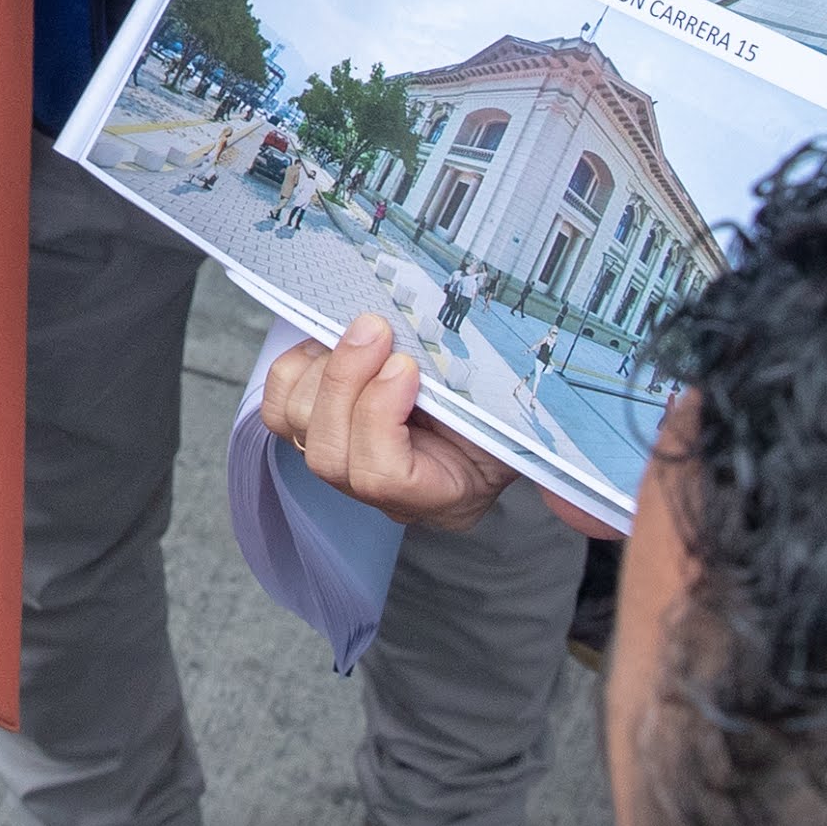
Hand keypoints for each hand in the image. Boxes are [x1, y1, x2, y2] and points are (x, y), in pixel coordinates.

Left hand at [259, 315, 514, 530]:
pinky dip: (296, 370)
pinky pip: (280, 410)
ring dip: (323, 370)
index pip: (383, 479)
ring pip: (298, 431)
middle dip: (345, 382)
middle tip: (375, 330)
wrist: (501, 394)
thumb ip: (513, 423)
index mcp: (445, 496)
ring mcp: (350, 464)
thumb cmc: (512, 403)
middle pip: (330, 458)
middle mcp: (388, 494)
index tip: (407, 366)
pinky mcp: (320, 428)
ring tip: (361, 332)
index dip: (380, 417)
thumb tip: (545, 451)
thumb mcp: (520, 410)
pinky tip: (329, 345)